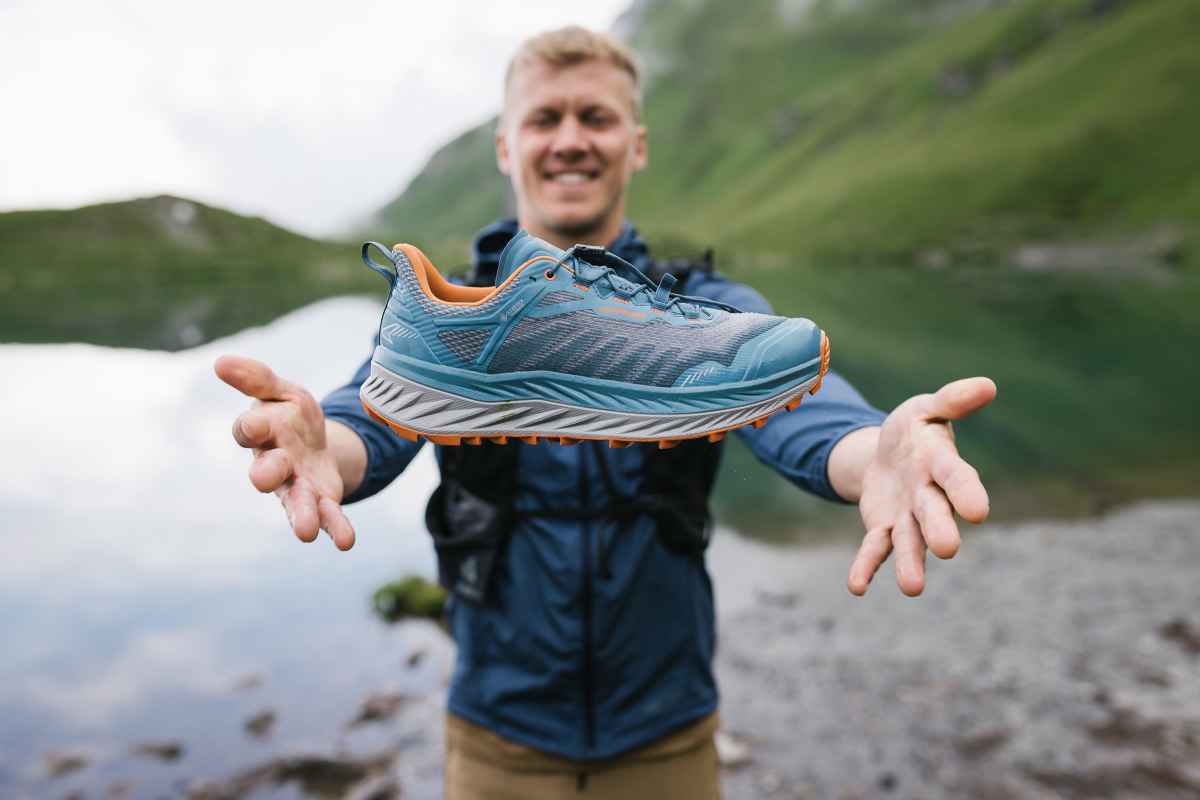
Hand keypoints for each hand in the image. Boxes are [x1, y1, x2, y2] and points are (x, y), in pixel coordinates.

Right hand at [214, 355, 355, 549]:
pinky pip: (327, 516)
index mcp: (262, 432)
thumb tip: (221, 361)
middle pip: (267, 470)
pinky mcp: (320, 500)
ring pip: (295, 502)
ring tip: (306, 532)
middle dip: (266, 474)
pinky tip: (346, 541)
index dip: (250, 427)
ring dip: (301, 516)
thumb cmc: (292, 416)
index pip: (248, 430)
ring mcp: (296, 486)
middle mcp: (274, 464)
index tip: (253, 425)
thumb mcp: (281, 392)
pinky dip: (336, 528)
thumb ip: (257, 379)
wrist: (318, 443)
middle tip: (261, 480)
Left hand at [847, 377, 995, 596]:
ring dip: (911, 563)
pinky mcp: (884, 528)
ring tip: (912, 588)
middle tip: (948, 549)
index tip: (978, 511)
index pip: (958, 479)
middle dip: (940, 530)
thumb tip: (987, 385)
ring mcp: (908, 517)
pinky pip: (875, 549)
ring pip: (910, 542)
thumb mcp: (926, 410)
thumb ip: (952, 400)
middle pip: (935, 514)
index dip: (967, 492)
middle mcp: (929, 497)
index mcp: (943, 465)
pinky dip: (866, 567)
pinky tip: (857, 586)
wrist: (886, 453)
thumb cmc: (913, 431)